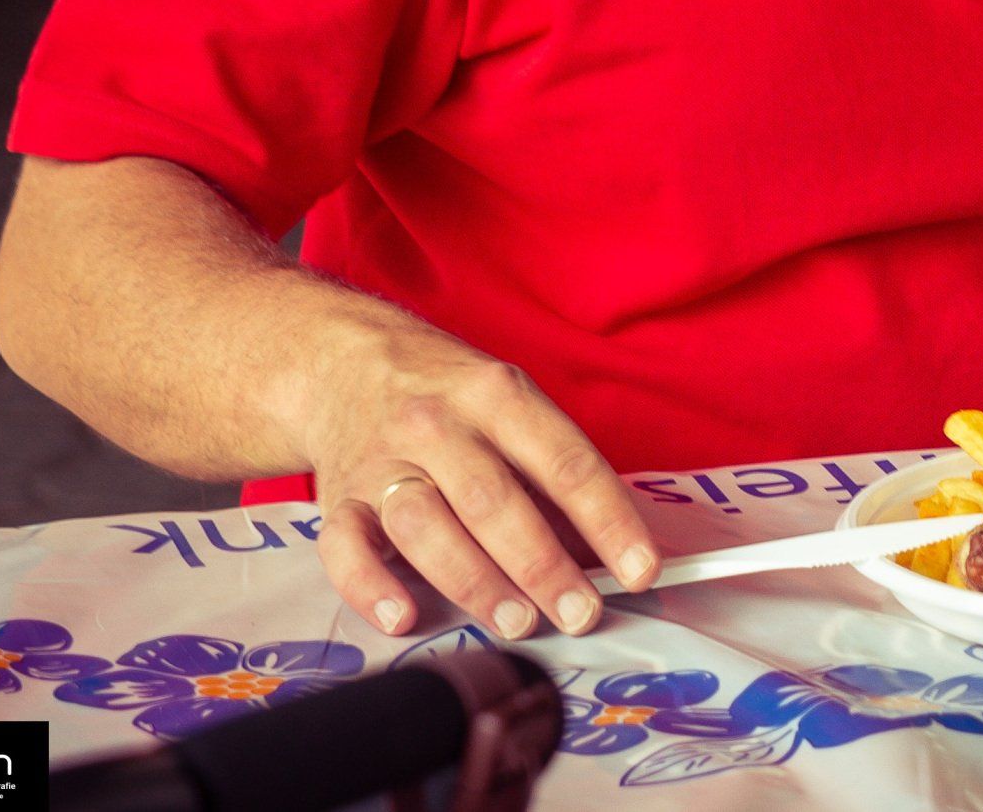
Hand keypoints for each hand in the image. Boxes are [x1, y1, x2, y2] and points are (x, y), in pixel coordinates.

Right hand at [300, 321, 660, 640]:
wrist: (345, 360)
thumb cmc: (448, 394)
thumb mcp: (507, 402)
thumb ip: (549, 469)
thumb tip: (608, 552)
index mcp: (496, 393)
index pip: (563, 460)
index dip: (608, 519)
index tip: (642, 569)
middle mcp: (437, 423)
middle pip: (493, 498)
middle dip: (542, 563)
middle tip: (581, 613)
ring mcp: (383, 460)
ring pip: (425, 524)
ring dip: (474, 580)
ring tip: (517, 622)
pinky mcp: (339, 498)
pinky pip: (346, 548)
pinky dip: (371, 586)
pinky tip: (403, 616)